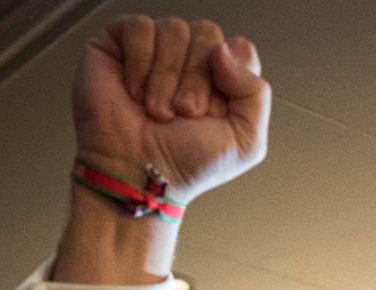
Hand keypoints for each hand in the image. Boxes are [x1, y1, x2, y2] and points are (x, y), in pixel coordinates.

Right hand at [72, 16, 269, 206]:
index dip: (228, 78)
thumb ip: (256, 92)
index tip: (212, 111)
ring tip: (157, 110)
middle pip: (208, 35)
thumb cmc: (184, 165)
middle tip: (183, 113)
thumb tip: (223, 51)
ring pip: (174, 29)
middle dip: (196, 80)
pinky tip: (134, 91)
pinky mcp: (120, 44)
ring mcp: (156, 50)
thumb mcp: (246, 141)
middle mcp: (190, 60)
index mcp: (223, 79)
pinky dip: (139, 63)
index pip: (238, 48)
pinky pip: (139, 26)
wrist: (138, 176)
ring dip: (165, 77)